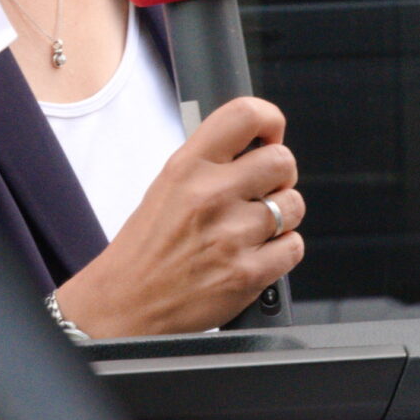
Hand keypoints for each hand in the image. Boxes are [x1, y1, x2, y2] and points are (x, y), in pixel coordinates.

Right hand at [54, 96, 302, 336]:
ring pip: (293, 205)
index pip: (245, 115)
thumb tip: (257, 145)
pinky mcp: (248, 274)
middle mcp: (210, 195)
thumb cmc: (146, 247)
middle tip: (264, 189)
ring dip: (282, 215)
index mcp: (187, 167)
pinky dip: (282, 250)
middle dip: (280, 175)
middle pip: (282, 160)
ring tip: (254, 227)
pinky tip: (257, 253)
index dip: (270, 119)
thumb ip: (211, 163)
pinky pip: (294, 247)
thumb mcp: (166, 186)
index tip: (271, 133)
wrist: (126, 303)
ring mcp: (232, 236)